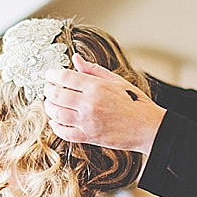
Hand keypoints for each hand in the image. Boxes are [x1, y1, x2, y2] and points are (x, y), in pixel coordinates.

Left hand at [44, 53, 165, 154]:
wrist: (148, 127)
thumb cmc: (134, 102)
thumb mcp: (116, 80)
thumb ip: (93, 70)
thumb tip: (76, 59)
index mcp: (97, 87)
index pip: (65, 77)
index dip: (52, 75)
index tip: (49, 75)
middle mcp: (90, 104)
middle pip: (56, 94)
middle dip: (48, 90)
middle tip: (48, 88)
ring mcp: (88, 122)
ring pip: (56, 113)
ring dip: (49, 107)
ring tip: (51, 103)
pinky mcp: (89, 137)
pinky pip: (64, 132)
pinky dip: (56, 126)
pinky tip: (56, 120)